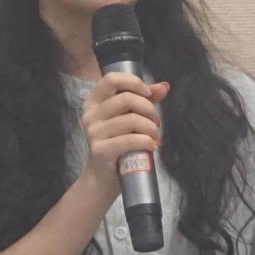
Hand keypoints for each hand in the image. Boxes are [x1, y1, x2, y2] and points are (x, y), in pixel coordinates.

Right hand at [77, 72, 168, 196]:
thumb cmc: (118, 142)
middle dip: (149, 110)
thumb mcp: (130, 117)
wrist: (105, 175)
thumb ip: (145, 100)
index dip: (133, 82)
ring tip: (155, 137)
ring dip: (151, 128)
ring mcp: (93, 132)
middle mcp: (90, 114)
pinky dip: (147, 141)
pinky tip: (152, 146)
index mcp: (94, 101)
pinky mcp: (100, 149)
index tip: (148, 94)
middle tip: (156, 123)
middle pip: (126, 99)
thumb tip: (164, 86)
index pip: (111, 79)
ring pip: (132, 119)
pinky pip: (130, 139)